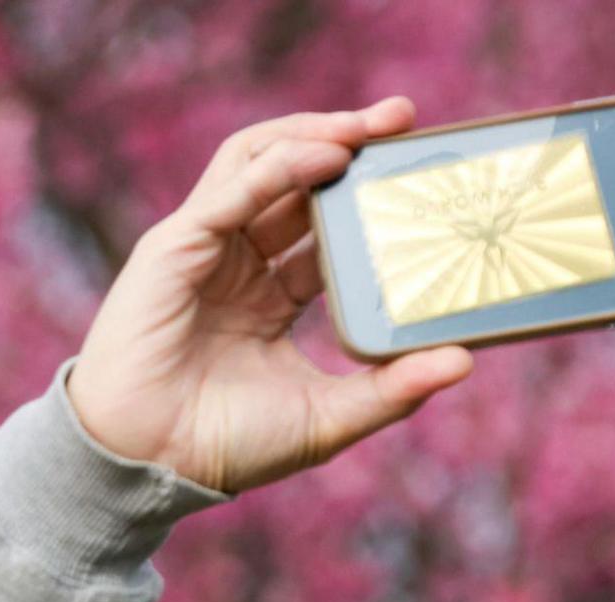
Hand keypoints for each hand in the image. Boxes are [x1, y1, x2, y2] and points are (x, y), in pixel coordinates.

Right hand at [65, 96, 472, 494]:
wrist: (149, 466)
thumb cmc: (224, 447)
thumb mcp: (328, 416)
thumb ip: (392, 390)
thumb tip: (465, 359)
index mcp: (267, 297)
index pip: (323, 227)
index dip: (367, 197)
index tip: (420, 174)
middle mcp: (237, 264)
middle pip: (296, 180)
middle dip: (350, 142)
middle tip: (406, 121)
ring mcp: (204, 250)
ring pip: (260, 162)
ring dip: (316, 133)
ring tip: (372, 126)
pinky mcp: (175, 247)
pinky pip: (231, 189)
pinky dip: (281, 164)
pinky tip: (331, 155)